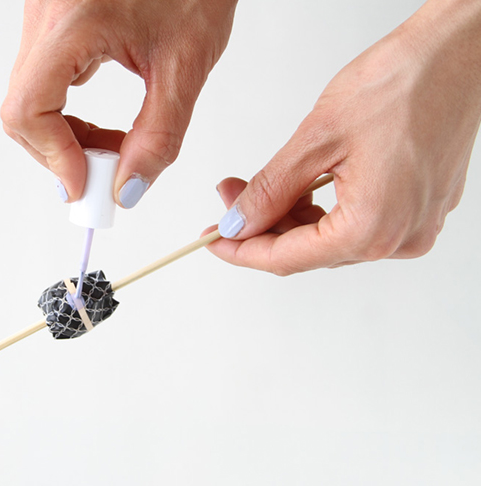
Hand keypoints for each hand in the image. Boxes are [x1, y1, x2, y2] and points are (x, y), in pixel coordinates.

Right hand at [1, 0, 237, 206]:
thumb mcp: (185, 64)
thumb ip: (159, 135)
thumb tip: (128, 188)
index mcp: (73, 20)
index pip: (28, 107)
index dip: (54, 157)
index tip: (86, 186)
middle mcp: (45, 14)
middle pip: (22, 109)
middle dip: (60, 153)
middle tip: (104, 174)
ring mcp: (44, 15)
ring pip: (30, 98)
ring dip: (66, 136)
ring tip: (113, 147)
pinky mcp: (54, 20)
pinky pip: (45, 81)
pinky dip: (68, 114)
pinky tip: (104, 124)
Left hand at [207, 0, 480, 274]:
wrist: (457, 54)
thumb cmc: (402, 84)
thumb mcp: (317, 140)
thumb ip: (271, 191)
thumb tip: (238, 223)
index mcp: (373, 229)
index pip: (286, 259)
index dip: (241, 250)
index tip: (211, 239)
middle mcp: (398, 239)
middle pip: (306, 250)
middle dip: (260, 226)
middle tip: (228, 196)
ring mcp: (412, 226)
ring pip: (328, 237)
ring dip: (287, 215)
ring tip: (254, 184)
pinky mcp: (417, 209)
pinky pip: (354, 223)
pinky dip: (319, 209)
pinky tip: (298, 185)